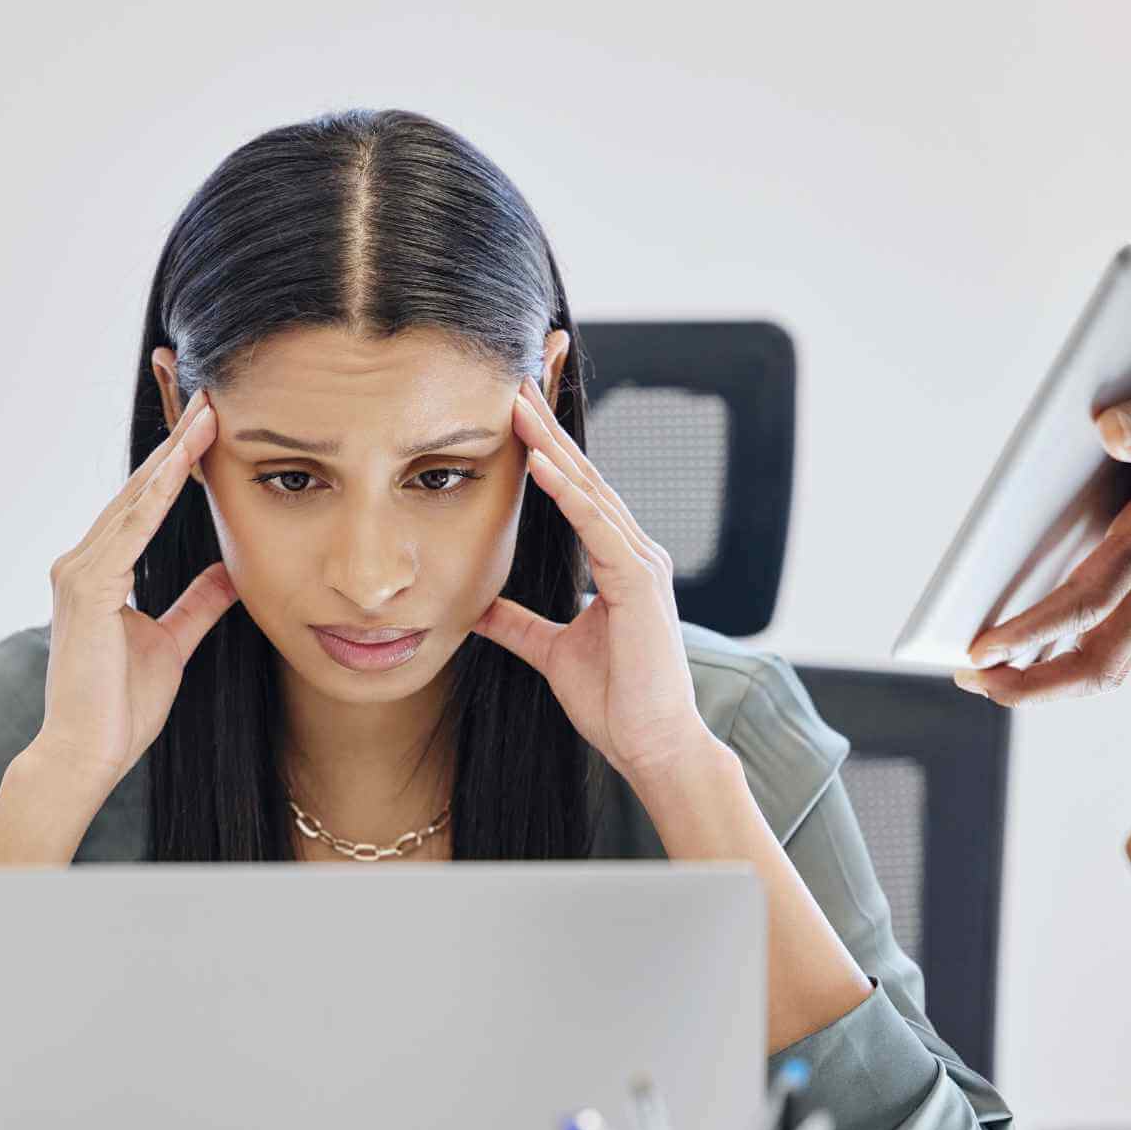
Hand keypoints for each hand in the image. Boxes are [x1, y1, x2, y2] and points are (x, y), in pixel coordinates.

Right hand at [33, 393, 237, 788]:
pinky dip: (158, 495)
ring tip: (207, 414)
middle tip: (209, 396)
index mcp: (99, 573)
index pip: (144, 506)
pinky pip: (131, 531)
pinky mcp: (88, 589)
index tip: (209, 427)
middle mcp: (81, 562)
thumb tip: (230, 572)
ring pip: (135, 501)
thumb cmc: (120, 708)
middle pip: (138, 490)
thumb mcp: (172, 644)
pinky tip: (184, 465)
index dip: (176, 466)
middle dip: (176, 444)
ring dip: (173, 456)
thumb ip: (196, 605)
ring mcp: (79, 572)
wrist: (86, 754)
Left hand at [471, 378, 716, 786]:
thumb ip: (519, 625)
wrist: (651, 744)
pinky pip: (599, 529)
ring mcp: (642, 565)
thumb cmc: (615, 701)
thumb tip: (478, 608)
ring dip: (552, 449)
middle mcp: (635, 554)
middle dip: (547, 433)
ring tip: (517, 407)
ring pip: (591, 493)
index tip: (512, 416)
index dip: (545, 454)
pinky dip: (570, 495)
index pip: (577, 495)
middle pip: (584, 479)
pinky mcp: (640, 584)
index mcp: (618, 563)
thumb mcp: (551, 652)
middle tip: (513, 385)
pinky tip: (542, 467)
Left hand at [958, 353, 1130, 705]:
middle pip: (1100, 662)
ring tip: (1000, 677)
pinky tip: (1057, 653)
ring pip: (1115, 660)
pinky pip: (1130, 640)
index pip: (1087, 602)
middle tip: (975, 680)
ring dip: (1056, 680)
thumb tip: (1111, 431)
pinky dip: (1087, 659)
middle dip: (1034, 685)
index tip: (981, 652)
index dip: (1030, 632)